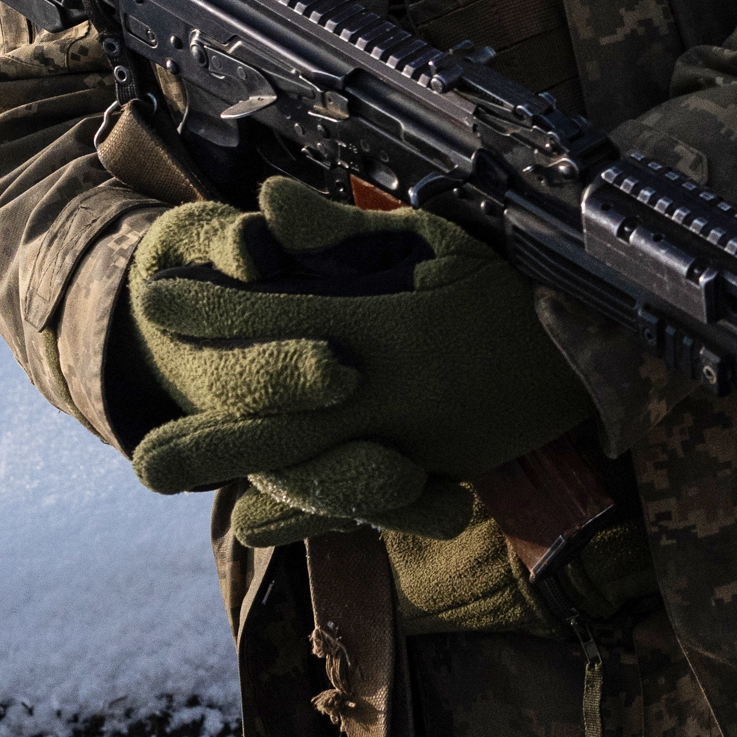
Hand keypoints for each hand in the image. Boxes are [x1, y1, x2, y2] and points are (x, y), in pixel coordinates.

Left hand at [123, 178, 598, 522]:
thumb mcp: (438, 241)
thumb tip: (265, 211)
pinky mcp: (432, 473)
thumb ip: (346, 234)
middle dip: (210, 432)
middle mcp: (393, 397)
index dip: (213, 310)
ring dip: (239, 476)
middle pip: (282, 420)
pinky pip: (353, 502)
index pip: (282, 319)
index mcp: (391, 328)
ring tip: (171, 480)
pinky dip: (301, 516)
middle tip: (139, 454)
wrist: (597, 354)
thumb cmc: (513, 284)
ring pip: (310, 468)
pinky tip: (247, 524)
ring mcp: (414, 445)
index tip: (155, 300)